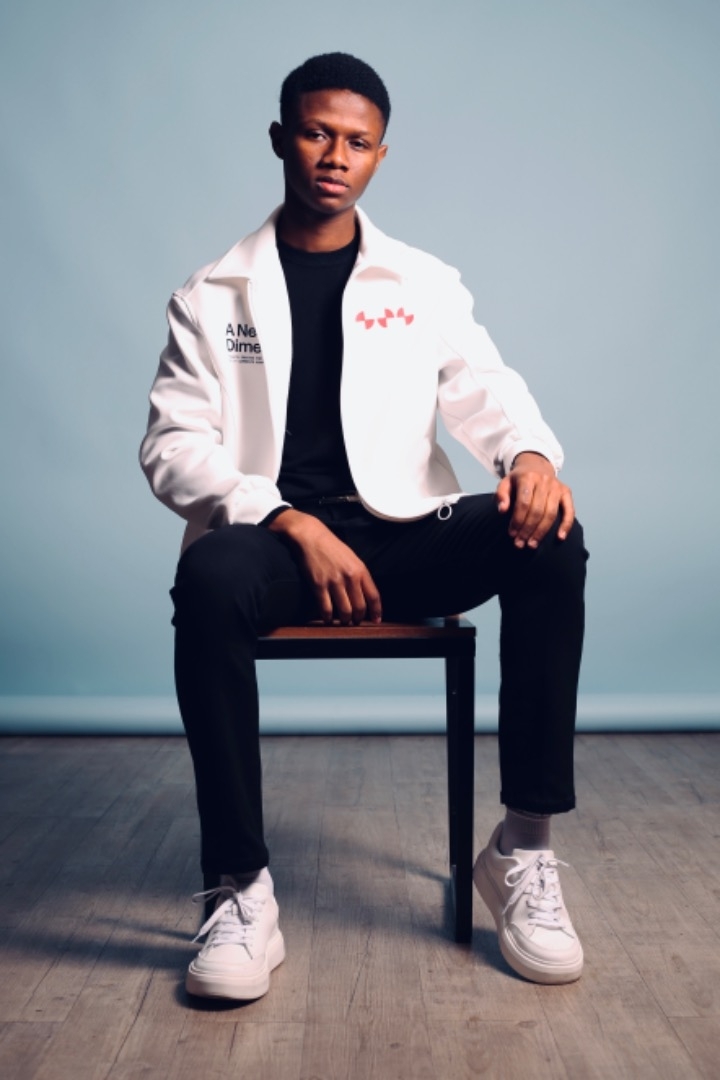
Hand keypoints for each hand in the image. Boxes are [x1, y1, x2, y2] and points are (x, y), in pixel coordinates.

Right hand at [268, 509, 381, 624]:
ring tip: (342, 621)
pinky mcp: (318, 585)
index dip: (376, 611)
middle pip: (360, 607)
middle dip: (358, 619)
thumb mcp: (353, 559)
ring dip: (344, 620)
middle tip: (355, 621)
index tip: (376, 620)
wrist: (311, 537)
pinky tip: (328, 619)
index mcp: (361, 570)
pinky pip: (326, 608)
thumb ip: (360, 576)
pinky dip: (328, 617)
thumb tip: (365, 595)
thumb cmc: (332, 547)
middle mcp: (350, 577)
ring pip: (345, 611)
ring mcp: (334, 582)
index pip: (374, 596)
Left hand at [496, 453, 574, 548]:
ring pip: (551, 513)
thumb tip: (502, 510)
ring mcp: (557, 487)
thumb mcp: (505, 482)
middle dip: (527, 529)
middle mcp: (544, 481)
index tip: (512, 534)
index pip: (523, 503)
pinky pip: (569, 510)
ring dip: (541, 532)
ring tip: (532, 544)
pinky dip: (566, 525)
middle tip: (520, 543)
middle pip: (537, 510)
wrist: (536, 466)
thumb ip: (501, 495)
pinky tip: (560, 537)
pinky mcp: (567, 492)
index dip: (517, 520)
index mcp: (528, 477)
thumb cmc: (518, 480)